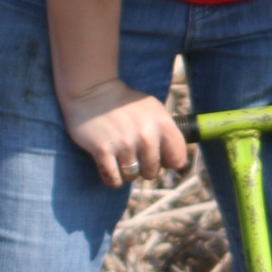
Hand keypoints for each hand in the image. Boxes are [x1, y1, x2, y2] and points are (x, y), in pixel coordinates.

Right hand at [60, 79, 187, 188]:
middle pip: (152, 172)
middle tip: (134, 154)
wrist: (92, 91)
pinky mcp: (103, 151)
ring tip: (120, 157)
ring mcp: (124, 144)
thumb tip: (179, 161)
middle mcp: (146, 135)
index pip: (177, 160)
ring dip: (126, 172)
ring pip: (132, 177)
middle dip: (144, 168)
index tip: (160, 157)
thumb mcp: (154, 109)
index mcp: (163, 124)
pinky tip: (109, 164)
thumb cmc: (126, 103)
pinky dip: (112, 178)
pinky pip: (114, 180)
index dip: (168, 162)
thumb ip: (167, 131)